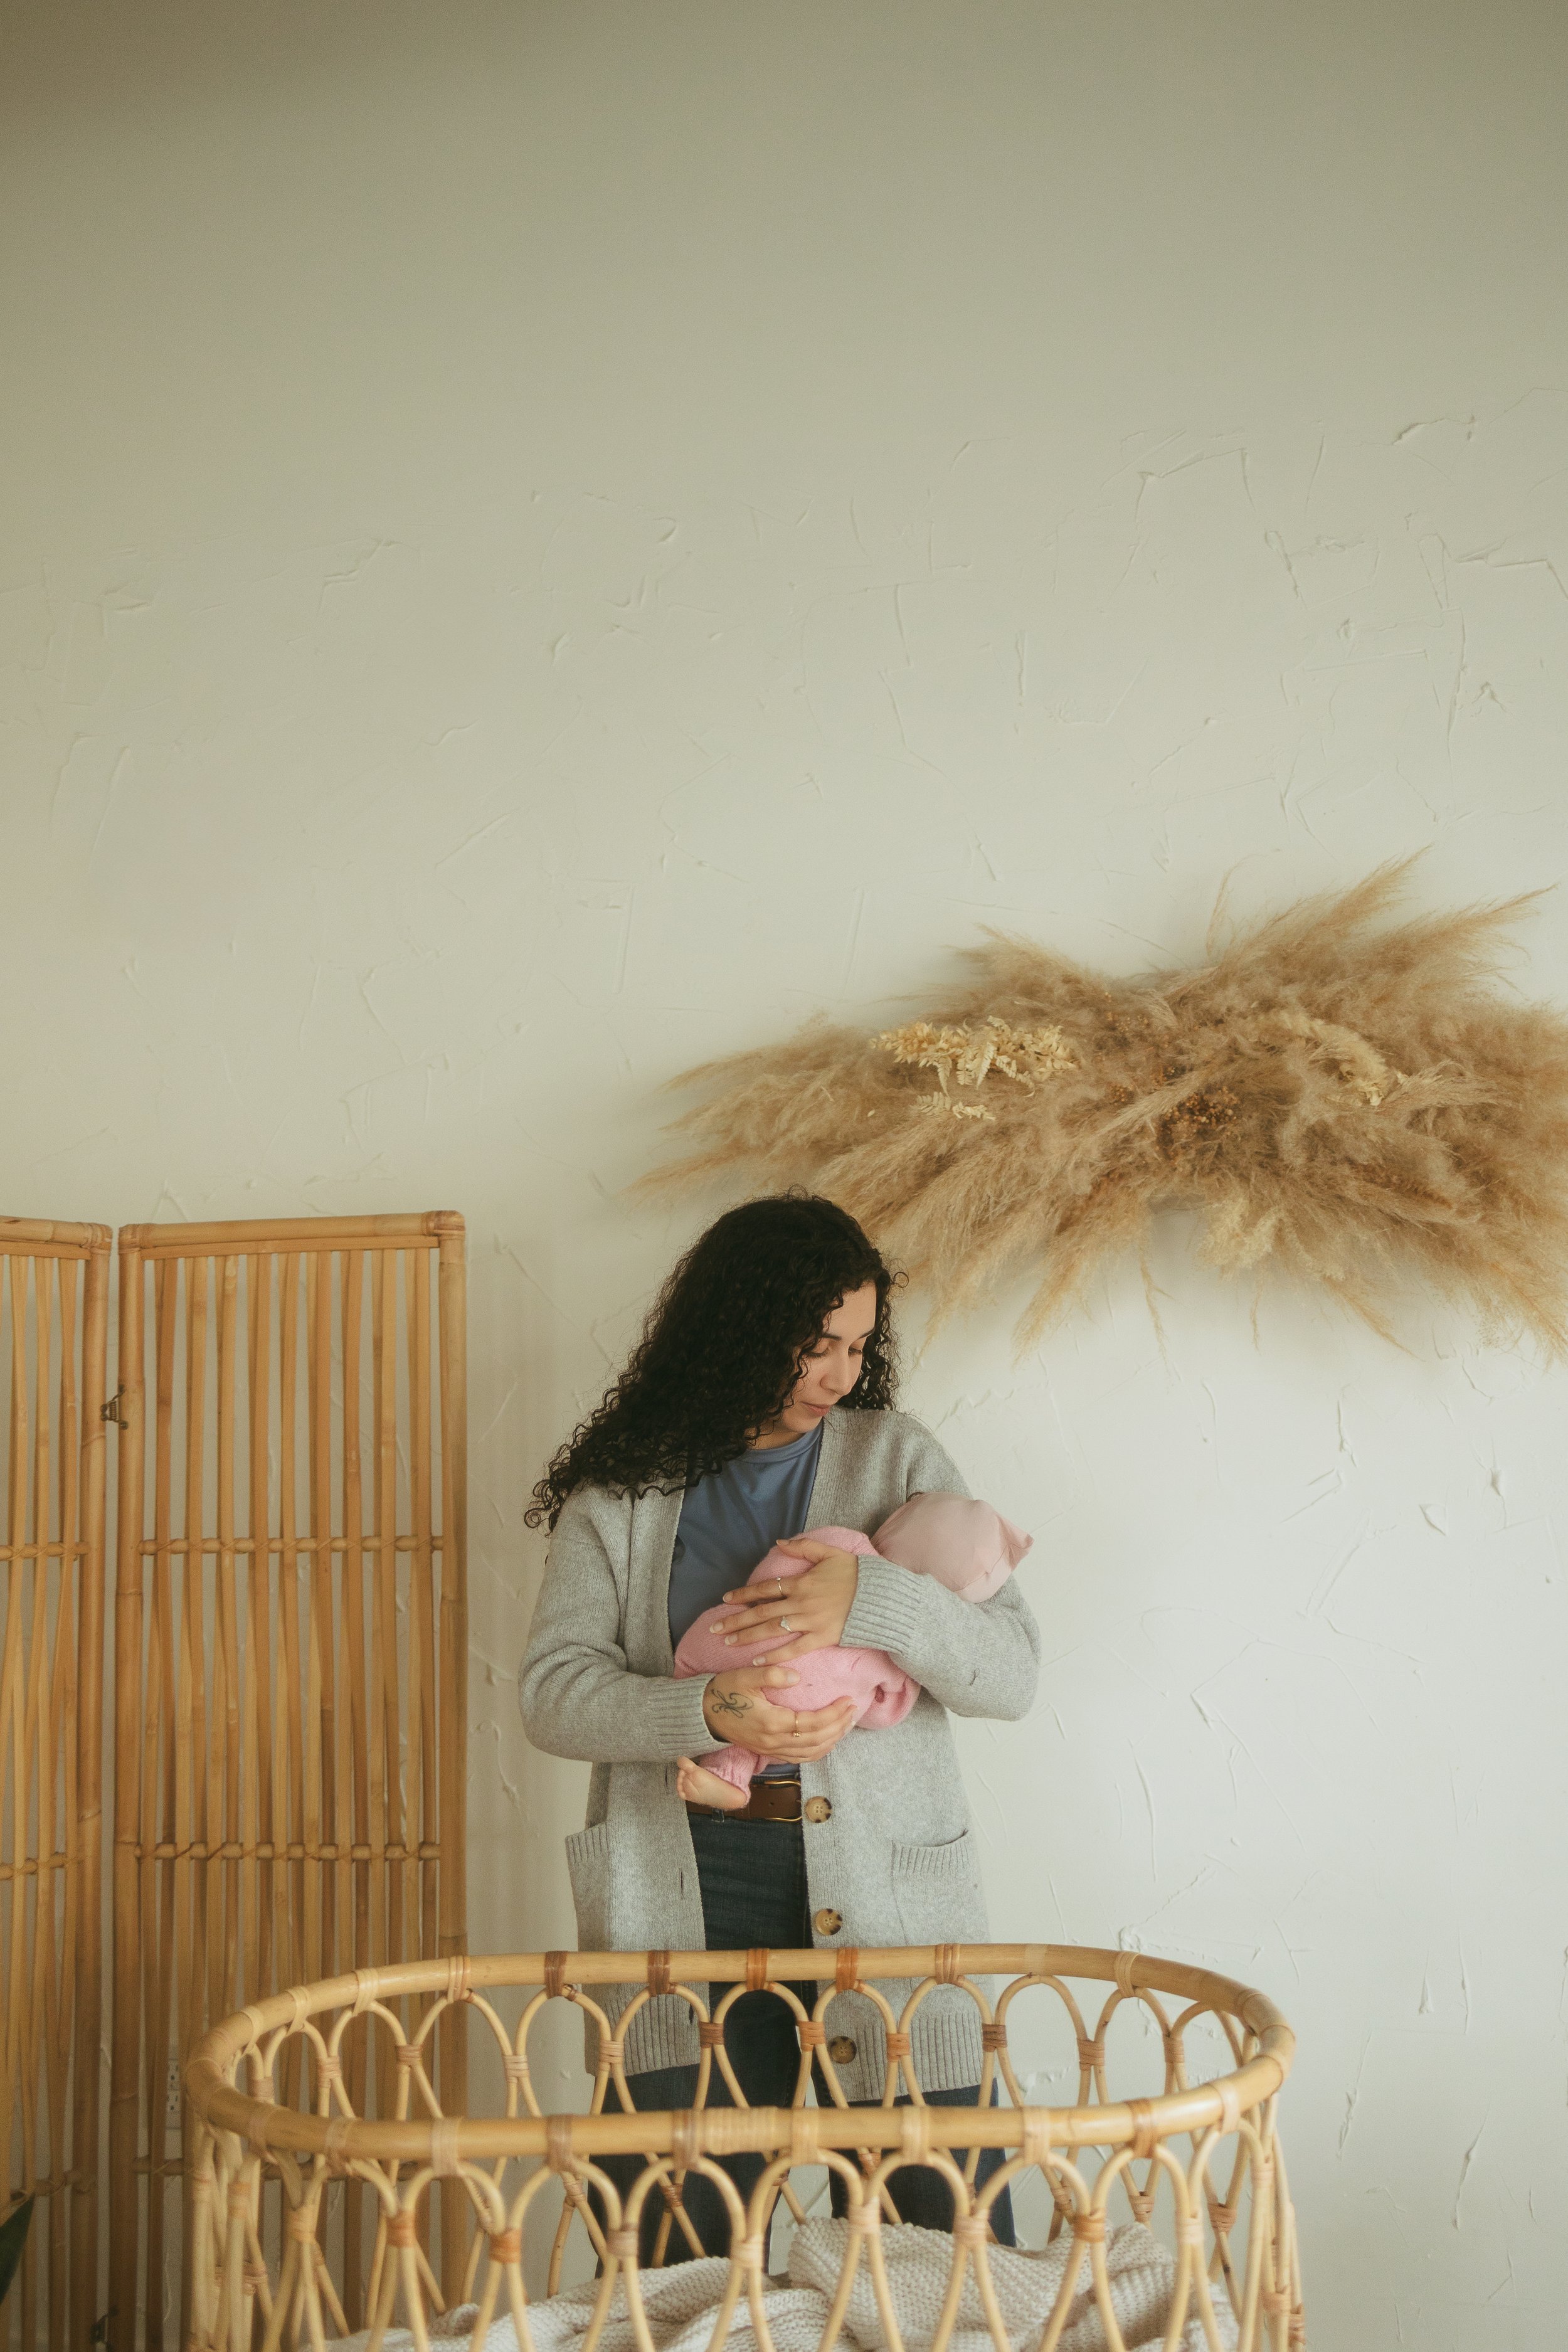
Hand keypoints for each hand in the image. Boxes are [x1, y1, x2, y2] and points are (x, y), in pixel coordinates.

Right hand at [701, 1665, 856, 1760]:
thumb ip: (770, 1675)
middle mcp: (773, 1741)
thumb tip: (795, 1677)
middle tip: (855, 1710)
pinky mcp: (768, 1753)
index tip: (848, 1700)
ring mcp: (771, 1750)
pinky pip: (800, 1758)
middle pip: (817, 1740)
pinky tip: (828, 1739)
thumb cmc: (724, 1691)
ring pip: (811, 1753)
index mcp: (771, 1722)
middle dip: (839, 1726)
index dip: (833, 1713)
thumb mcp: (744, 1676)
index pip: (812, 1723)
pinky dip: (819, 1751)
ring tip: (847, 1724)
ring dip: (833, 1740)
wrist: (702, 1713)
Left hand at [716, 1541, 859, 1664]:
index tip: (726, 1599)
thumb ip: (803, 1546)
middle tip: (716, 1628)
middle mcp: (800, 1603)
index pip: (765, 1588)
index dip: (744, 1593)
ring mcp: (809, 1622)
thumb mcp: (829, 1552)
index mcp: (801, 1582)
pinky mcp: (821, 1638)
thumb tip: (778, 1542)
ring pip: (772, 1630)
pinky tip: (757, 1660)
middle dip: (736, 1620)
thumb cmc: (856, 1573)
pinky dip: (774, 1655)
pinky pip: (793, 1649)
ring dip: (748, 1636)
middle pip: (761, 1612)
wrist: (880, 1597)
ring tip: (729, 1643)